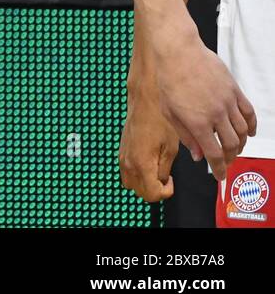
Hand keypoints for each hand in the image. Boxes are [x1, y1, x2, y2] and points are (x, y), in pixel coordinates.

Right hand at [119, 83, 178, 202]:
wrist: (145, 99)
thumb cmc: (159, 118)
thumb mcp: (171, 147)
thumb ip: (166, 168)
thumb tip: (164, 179)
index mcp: (141, 163)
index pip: (152, 194)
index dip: (166, 192)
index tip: (172, 181)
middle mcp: (128, 162)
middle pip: (140, 192)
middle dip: (155, 190)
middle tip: (167, 177)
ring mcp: (122, 156)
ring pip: (131, 184)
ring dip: (144, 183)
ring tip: (157, 170)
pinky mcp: (121, 149)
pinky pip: (126, 171)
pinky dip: (137, 173)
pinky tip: (148, 161)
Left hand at [152, 30, 256, 180]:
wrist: (178, 51)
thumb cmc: (167, 79)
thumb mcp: (168, 111)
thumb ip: (185, 135)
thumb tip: (199, 156)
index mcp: (197, 123)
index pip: (214, 155)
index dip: (219, 169)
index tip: (220, 177)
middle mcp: (216, 115)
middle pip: (232, 146)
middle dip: (230, 158)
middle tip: (225, 161)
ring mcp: (228, 102)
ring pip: (243, 132)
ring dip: (240, 144)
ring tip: (234, 148)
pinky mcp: (235, 90)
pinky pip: (249, 113)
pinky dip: (252, 126)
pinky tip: (248, 132)